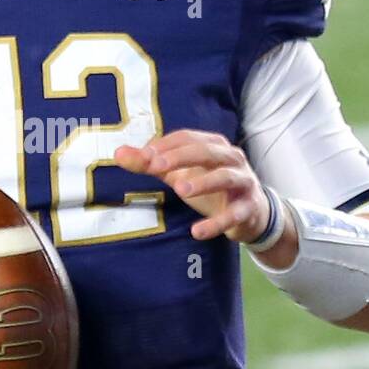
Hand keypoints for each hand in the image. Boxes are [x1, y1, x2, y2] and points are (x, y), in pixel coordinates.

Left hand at [114, 130, 270, 242]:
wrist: (250, 212)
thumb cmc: (210, 186)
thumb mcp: (180, 174)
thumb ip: (150, 164)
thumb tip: (118, 154)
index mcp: (212, 144)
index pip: (188, 137)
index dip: (166, 145)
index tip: (144, 157)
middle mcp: (231, 158)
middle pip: (207, 151)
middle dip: (181, 157)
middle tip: (156, 167)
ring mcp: (243, 181)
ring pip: (225, 176)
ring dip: (204, 182)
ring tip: (181, 190)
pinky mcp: (248, 207)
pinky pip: (234, 214)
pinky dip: (217, 223)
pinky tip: (197, 231)